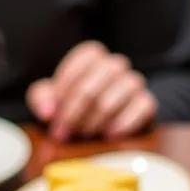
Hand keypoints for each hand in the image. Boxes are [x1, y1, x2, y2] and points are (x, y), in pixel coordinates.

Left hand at [26, 41, 157, 141]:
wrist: (97, 123)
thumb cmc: (72, 106)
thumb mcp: (51, 99)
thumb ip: (42, 98)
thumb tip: (48, 112)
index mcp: (93, 56)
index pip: (80, 63)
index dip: (64, 90)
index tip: (52, 114)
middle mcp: (116, 64)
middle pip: (95, 84)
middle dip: (75, 112)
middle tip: (63, 132)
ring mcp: (134, 82)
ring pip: (118, 94)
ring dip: (98, 118)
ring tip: (86, 133)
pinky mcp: (147, 102)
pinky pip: (142, 106)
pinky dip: (125, 121)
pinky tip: (110, 134)